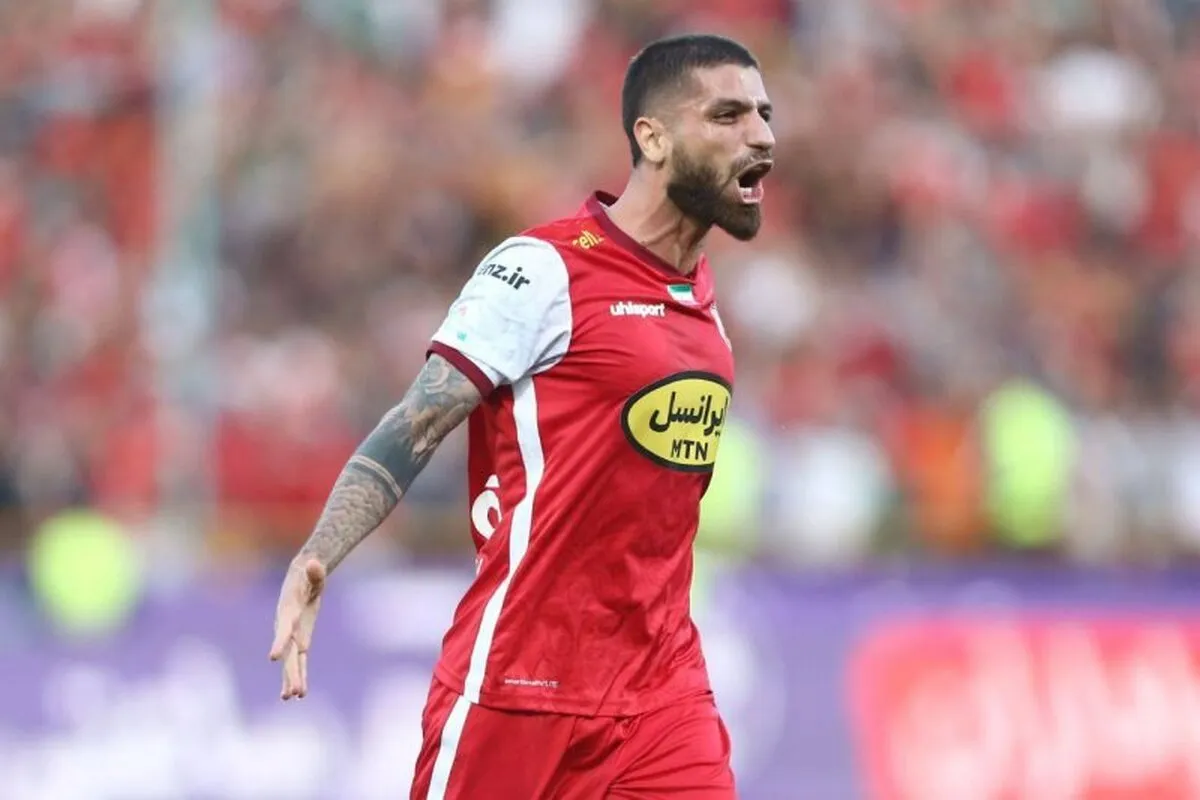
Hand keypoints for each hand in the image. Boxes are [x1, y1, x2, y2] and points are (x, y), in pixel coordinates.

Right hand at [269, 558, 326, 699]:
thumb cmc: (308, 575)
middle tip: (291, 693)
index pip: (283, 629)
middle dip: (289, 673)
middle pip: (288, 654)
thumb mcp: (314, 572)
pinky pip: (300, 661)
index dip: (279, 642)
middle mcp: (287, 628)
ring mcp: (292, 636)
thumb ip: (315, 571)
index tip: (273, 657)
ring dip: (292, 679)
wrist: (300, 580)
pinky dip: (300, 675)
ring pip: (292, 662)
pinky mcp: (300, 641)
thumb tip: (315, 562)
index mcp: (288, 612)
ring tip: (293, 697)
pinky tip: (299, 694)